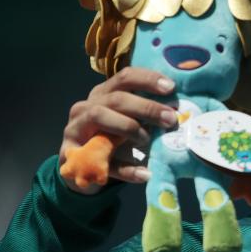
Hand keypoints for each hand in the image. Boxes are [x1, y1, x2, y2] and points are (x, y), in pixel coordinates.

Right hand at [59, 67, 178, 194]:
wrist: (82, 169)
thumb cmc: (111, 138)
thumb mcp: (126, 121)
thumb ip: (145, 114)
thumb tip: (178, 112)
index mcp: (103, 94)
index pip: (125, 77)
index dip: (148, 80)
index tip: (171, 87)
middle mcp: (86, 106)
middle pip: (115, 98)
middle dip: (146, 107)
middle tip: (170, 119)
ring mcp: (74, 129)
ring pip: (99, 116)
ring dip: (129, 127)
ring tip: (147, 141)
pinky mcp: (72, 155)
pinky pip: (100, 160)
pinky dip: (126, 169)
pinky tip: (144, 174)